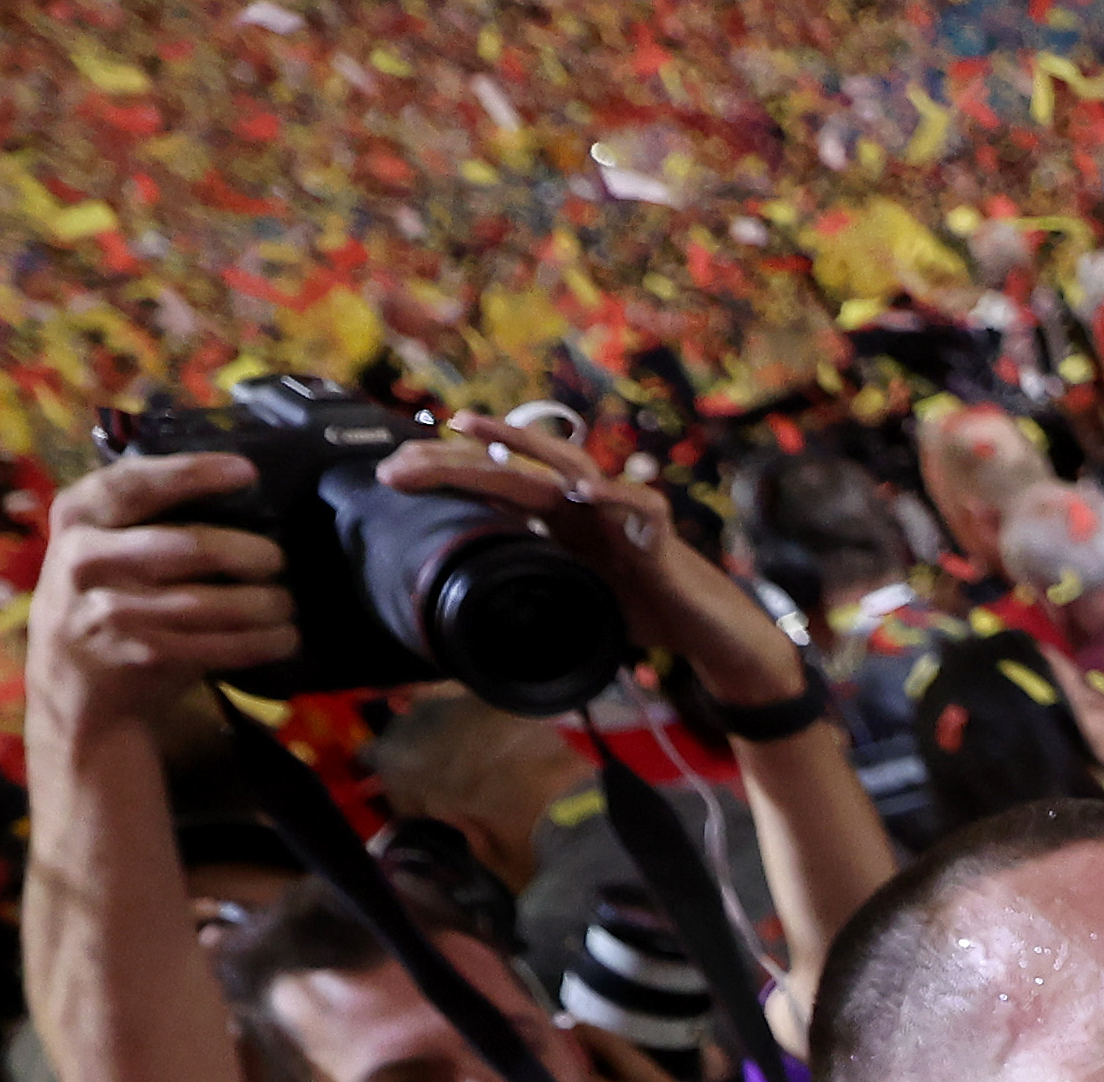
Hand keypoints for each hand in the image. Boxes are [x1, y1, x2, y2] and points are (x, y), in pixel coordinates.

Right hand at [25, 452, 302, 739]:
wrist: (70, 681)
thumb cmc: (102, 594)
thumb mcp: (97, 542)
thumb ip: (140, 513)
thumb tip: (235, 484)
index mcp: (77, 517)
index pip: (134, 483)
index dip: (192, 473)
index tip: (245, 471)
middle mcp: (85, 561)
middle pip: (190, 546)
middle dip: (250, 553)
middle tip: (278, 559)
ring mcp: (111, 613)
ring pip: (211, 603)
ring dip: (264, 604)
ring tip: (285, 603)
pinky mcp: (142, 656)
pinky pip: (217, 646)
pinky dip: (260, 642)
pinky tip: (283, 638)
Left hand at [369, 411, 807, 713]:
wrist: (711, 632)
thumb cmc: (646, 613)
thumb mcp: (573, 606)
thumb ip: (531, 594)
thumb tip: (467, 616)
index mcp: (558, 522)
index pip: (495, 489)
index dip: (447, 477)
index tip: (392, 476)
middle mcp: (584, 507)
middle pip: (514, 469)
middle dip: (455, 460)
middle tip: (400, 462)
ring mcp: (621, 514)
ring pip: (569, 464)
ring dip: (521, 443)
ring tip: (475, 428)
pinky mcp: (661, 535)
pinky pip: (640, 507)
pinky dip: (615, 498)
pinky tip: (586, 494)